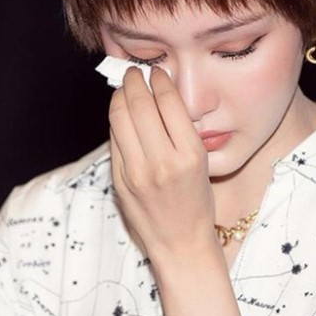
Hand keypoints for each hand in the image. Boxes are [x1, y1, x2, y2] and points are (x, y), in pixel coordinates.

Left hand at [108, 66, 217, 260]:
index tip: (158, 72)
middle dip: (136, 81)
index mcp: (190, 155)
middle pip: (140, 105)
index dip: (160, 80)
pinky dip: (116, 120)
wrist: (180, 243)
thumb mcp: (201, 164)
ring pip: (120, 118)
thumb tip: (159, 96)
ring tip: (125, 87)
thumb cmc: (197, 204)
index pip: (169, 103)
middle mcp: (162, 162)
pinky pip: (114, 139)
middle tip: (135, 72)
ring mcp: (136, 172)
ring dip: (121, 96)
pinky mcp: (119, 180)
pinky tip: (121, 113)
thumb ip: (180, 132)